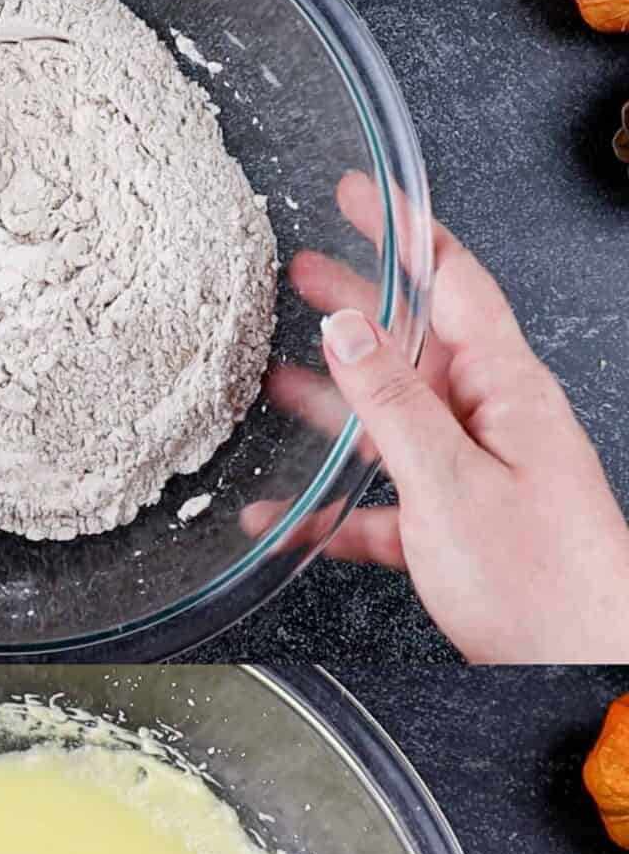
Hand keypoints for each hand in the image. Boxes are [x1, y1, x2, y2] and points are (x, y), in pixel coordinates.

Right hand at [244, 171, 628, 662]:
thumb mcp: (450, 480)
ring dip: (330, 402)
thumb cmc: (542, 580)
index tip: (361, 191)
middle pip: (414, 344)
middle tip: (300, 270)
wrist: (580, 662)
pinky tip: (282, 514)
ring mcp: (471, 473)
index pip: (454, 283)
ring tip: (272, 373)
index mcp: (505, 391)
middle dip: (356, 304)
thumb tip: (348, 326)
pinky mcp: (451, 529)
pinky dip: (330, 505)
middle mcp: (491, 421)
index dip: (405, 230)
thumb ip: (392, 403)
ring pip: (389, 422)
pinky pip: (379, 503)